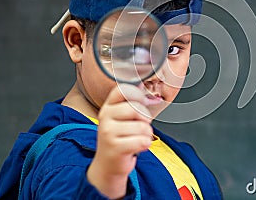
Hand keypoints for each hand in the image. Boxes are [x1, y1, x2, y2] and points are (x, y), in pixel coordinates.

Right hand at [87, 84, 152, 198]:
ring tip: (138, 138)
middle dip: (145, 119)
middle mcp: (105, 117)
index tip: (142, 102)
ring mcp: (108, 132)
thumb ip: (133, 105)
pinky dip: (145, 144)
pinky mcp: (115, 148)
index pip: (122, 90)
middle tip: (142, 126)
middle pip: (135, 108)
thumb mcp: (121, 118)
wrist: (108, 164)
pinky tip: (137, 146)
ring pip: (142, 126)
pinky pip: (142, 141)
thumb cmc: (119, 139)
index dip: (137, 94)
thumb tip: (150, 93)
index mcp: (108, 106)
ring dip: (147, 134)